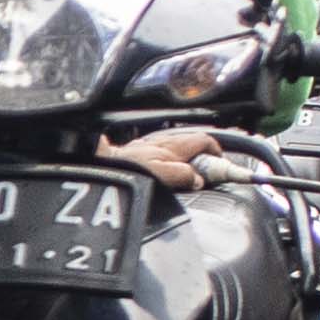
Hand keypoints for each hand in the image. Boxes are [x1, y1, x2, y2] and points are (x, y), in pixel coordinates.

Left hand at [105, 124, 244, 187]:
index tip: (221, 161)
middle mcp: (160, 142)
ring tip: (190, 168)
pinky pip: (159, 149)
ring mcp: (147, 146)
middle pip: (190, 140)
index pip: (202, 140)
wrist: (98, 165)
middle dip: (203, 151)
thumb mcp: (160, 175)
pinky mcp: (135, 152)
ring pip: (174, 143)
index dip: (215, 150)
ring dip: (186, 153)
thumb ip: (183, 175)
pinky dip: (169, 156)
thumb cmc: (126, 171)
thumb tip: (198, 180)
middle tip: (209, 167)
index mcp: (171, 146)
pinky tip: (164, 164)